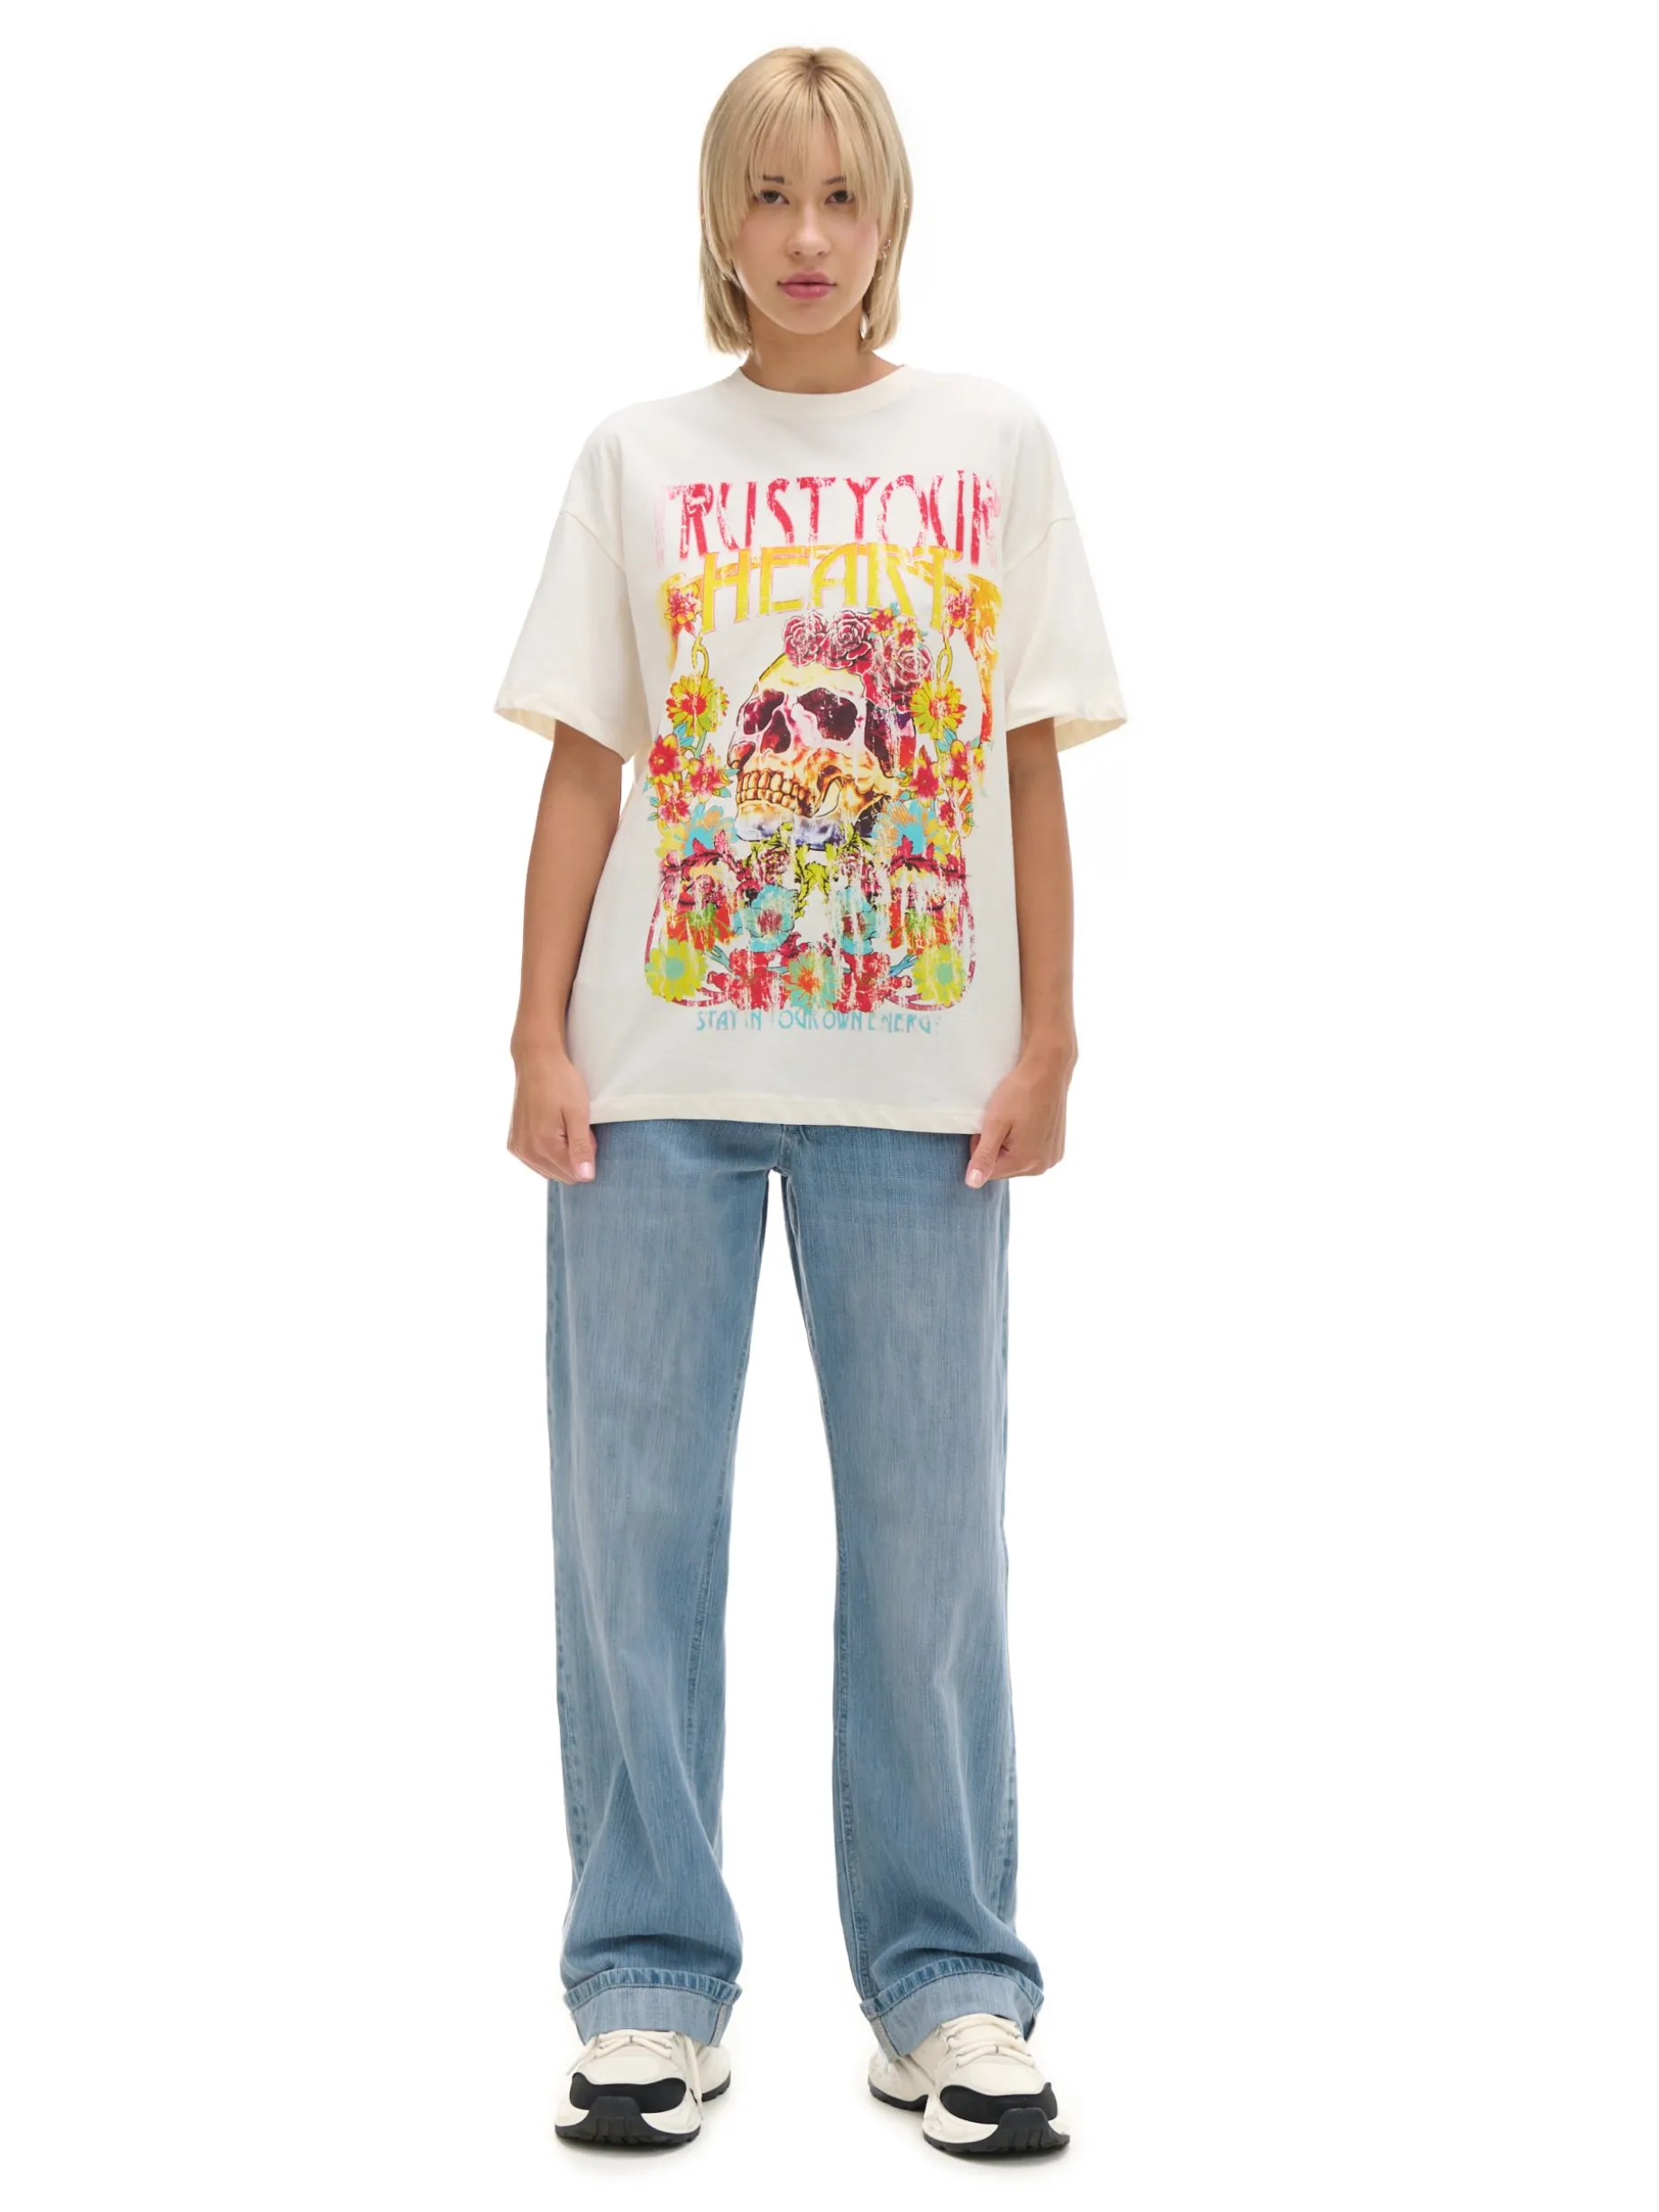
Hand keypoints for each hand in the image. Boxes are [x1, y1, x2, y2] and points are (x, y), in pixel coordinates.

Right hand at [507, 1045, 597, 1183]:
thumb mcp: (579, 1113)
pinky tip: (550, 1130)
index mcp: (543, 1146)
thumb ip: (581, 1147)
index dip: (586, 1155)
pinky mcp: (514, 1143)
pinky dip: (548, 1152)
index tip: (584, 1131)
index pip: (574, 1174)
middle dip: (573, 1156)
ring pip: (549, 1170)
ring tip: (562, 1126)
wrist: (536, 1062)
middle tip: (574, 1127)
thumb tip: (586, 1177)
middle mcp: (526, 1152)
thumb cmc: (560, 1082)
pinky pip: (537, 1161)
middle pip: (562, 1175)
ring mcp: (518, 1148)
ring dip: (561, 1155)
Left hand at [965, 1044, 1074, 1185]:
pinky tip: (1027, 1122)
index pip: (989, 1171)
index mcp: (1026, 1162)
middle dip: (997, 1148)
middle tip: (1001, 1121)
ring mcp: (1053, 1157)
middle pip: (1005, 1168)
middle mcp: (1043, 1165)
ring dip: (1011, 1145)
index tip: (987, 1126)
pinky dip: (1025, 1141)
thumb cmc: (1020, 1093)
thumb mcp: (995, 1123)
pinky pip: (1032, 1153)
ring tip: (1015, 1120)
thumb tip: (972, 1183)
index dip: (981, 1149)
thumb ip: (984, 1156)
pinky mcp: (1058, 1148)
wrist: (1048, 1070)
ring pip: (1018, 1161)